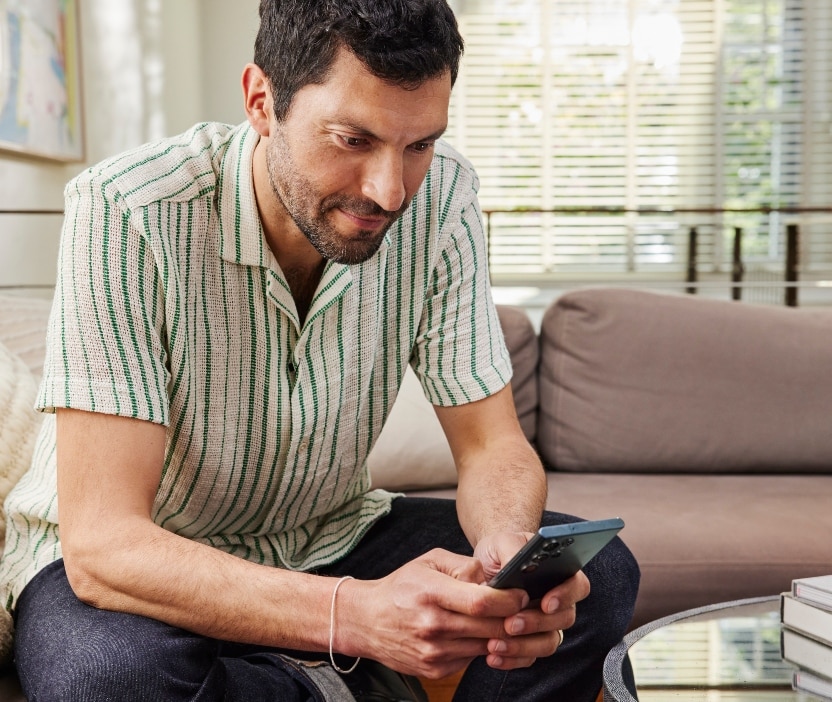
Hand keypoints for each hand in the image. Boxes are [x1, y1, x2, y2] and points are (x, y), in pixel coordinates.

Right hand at [334, 549, 529, 678]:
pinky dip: (480, 646)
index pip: (482, 602)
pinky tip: (476, 632)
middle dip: (513, 619)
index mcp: (432, 593)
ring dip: (500, 635)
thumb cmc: (400, 587)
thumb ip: (463, 566)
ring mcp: (434, 651)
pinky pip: (471, 658)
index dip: (509, 600)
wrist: (366, 620)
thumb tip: (493, 578)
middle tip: (523, 609)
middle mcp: (434, 625)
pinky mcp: (435, 669)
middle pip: (490, 628)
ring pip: (485, 645)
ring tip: (503, 620)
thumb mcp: (429, 562)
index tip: (521, 594)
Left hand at [473, 531, 590, 669]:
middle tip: (511, 623)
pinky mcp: (530, 640)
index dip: (566, 596)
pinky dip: (511, 659)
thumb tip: (517, 566)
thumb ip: (514, 551)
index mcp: (561, 573)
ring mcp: (546, 623)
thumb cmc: (500, 549)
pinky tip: (493, 656)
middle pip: (563, 618)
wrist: (484, 566)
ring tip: (495, 644)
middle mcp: (559, 600)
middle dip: (537, 623)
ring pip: (548, 642)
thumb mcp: (504, 541)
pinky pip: (529, 657)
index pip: (578, 586)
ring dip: (523, 646)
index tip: (546, 603)